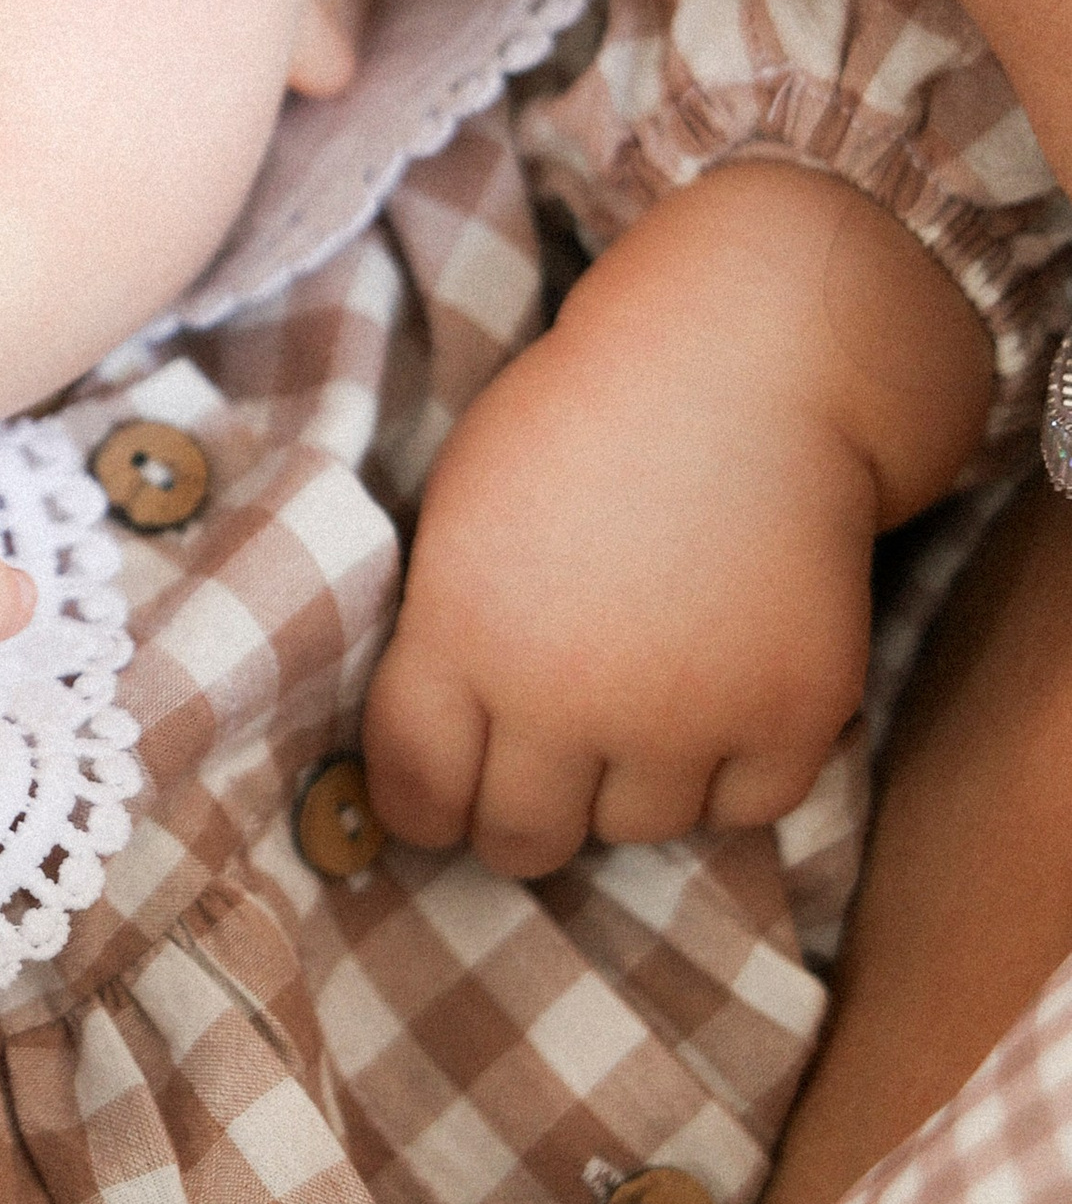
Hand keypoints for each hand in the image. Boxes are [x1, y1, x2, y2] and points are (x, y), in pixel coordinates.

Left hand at [364, 164, 989, 880]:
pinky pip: (740, 810)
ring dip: (629, 784)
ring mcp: (684, 717)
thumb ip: (438, 638)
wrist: (746, 364)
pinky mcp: (789, 717)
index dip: (421, 811)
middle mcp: (564, 697)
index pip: (415, 796)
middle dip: (520, 814)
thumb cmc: (580, 422)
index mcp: (463, 636)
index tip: (439, 802)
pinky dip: (730, 773)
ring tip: (643, 692)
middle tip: (542, 769)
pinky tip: (720, 695)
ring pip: (632, 831)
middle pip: (520, 839)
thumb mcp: (457, 514)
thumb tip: (420, 756)